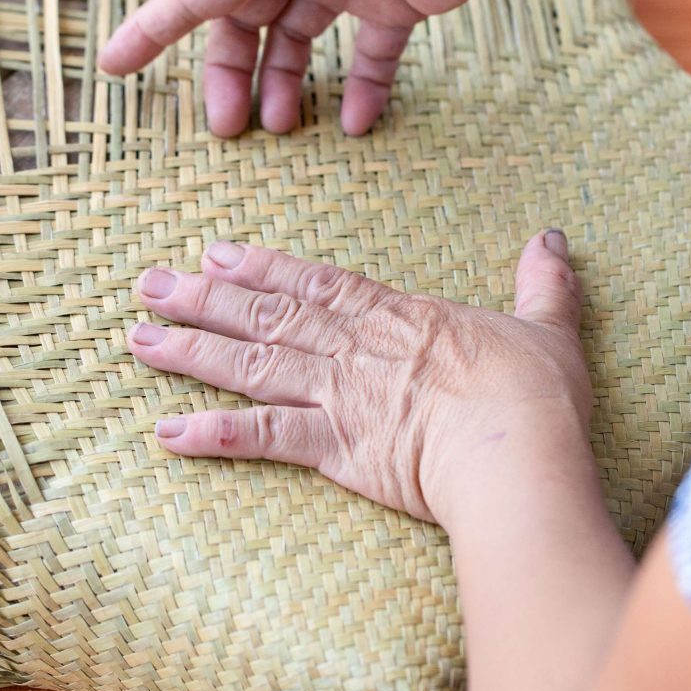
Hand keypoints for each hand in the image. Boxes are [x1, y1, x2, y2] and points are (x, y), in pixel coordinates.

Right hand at [97, 0, 506, 137]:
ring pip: (299, 41)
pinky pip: (366, 52)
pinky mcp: (394, 1)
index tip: (112, 66)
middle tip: (227, 129)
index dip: (151, 31)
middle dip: (230, 77)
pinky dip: (359, 87)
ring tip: (284, 128)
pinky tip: (355, 124)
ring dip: (285, 84)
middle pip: (245, 27)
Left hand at [128, 231, 591, 524]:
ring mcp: (340, 395)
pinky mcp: (334, 448)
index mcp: (399, 315)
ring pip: (251, 363)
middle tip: (149, 283)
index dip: (263, 265)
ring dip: (190, 351)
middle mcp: (356, 347)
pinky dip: (213, 434)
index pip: (316, 281)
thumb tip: (553, 239)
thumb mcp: (547, 329)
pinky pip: (261, 438)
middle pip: (267, 314)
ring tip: (137, 340)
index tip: (215, 251)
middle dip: (204, 298)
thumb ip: (543, 284)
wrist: (519, 451)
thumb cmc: (535, 397)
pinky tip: (167, 432)